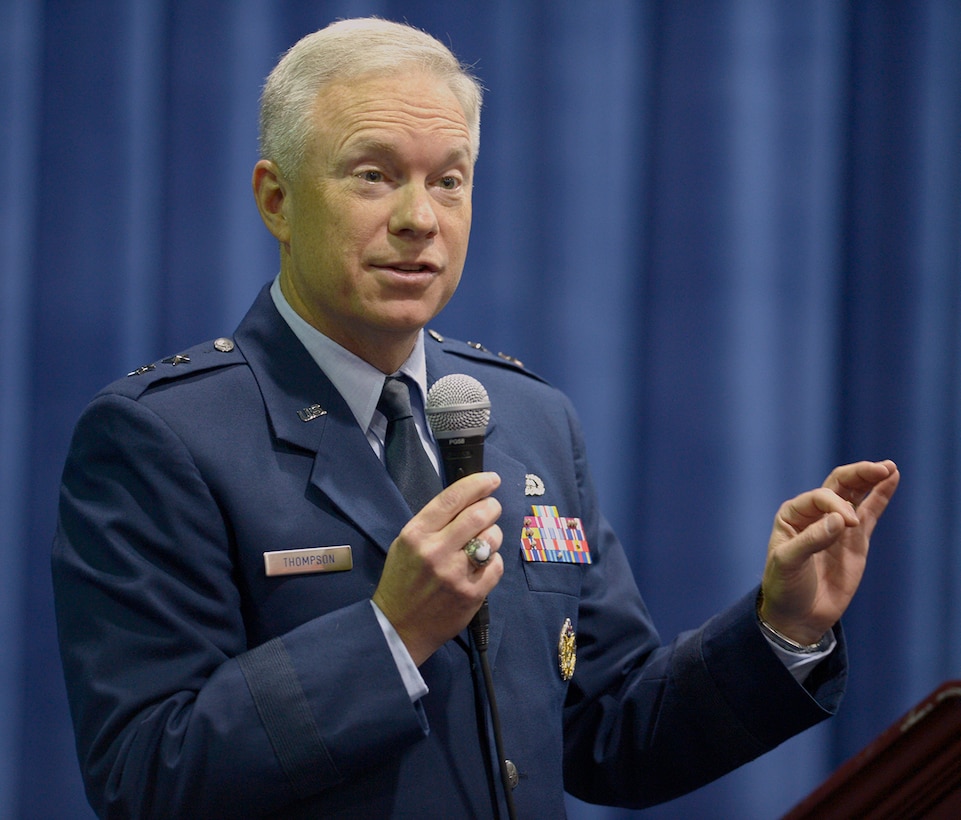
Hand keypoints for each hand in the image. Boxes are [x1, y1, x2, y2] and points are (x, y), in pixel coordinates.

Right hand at [372, 471, 503, 664]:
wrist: (399, 627)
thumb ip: (433, 522)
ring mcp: (455, 574)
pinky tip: (481, 564)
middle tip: (492, 508)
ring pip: (492, 538)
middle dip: (491, 506)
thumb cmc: (402, 580)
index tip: (491, 479)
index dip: (477, 483)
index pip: (452, 498)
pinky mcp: (472, 594)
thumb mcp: (405, 544)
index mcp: (417, 534)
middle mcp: (436, 551)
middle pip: (479, 514)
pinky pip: (496, 565)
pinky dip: (493, 560)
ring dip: (493, 534)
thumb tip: (468, 498)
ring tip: (484, 540)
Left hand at [759, 460, 899, 645]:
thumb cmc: (785, 586)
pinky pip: (870, 512)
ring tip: (888, 467)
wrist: (798, 615)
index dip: (836, 505)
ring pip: (855, 495)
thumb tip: (840, 519)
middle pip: (838, 485)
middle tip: (880, 468)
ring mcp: (837, 526)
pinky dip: (880, 496)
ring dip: (870, 479)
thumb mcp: (788, 563)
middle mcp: (815, 515)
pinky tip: (891, 478)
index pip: (820, 497)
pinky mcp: (855, 540)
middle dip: (858, 475)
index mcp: (793, 515)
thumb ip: (811, 540)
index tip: (848, 526)